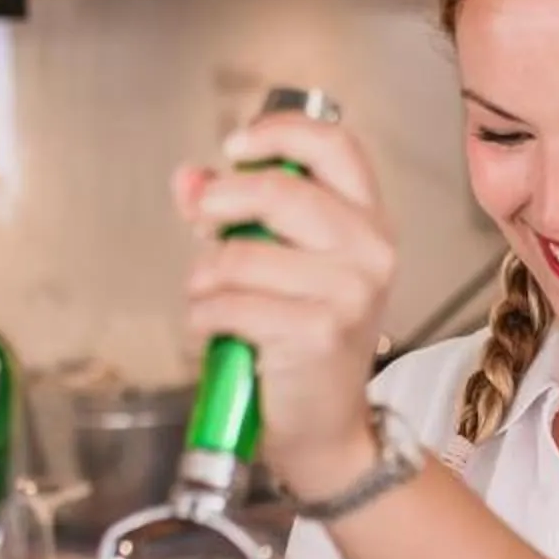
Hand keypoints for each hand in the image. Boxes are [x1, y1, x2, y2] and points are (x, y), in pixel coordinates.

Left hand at [176, 110, 395, 503]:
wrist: (326, 426)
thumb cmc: (303, 339)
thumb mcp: (280, 264)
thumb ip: (234, 215)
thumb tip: (188, 179)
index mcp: (369, 221)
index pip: (335, 145)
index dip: (278, 133)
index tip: (234, 148)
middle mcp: (370, 250)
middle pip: (278, 189)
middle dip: (220, 205)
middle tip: (203, 227)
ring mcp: (348, 292)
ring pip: (241, 254)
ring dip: (204, 277)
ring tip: (210, 297)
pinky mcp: (317, 332)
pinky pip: (230, 302)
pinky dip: (204, 315)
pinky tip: (214, 328)